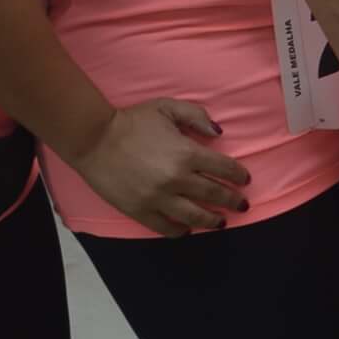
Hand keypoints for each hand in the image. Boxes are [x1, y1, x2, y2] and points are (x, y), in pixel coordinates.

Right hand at [75, 99, 251, 237]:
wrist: (94, 139)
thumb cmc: (132, 121)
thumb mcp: (167, 107)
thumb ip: (197, 116)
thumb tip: (219, 134)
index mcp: (187, 153)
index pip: (224, 168)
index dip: (238, 175)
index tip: (244, 180)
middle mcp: (177, 179)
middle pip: (214, 195)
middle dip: (233, 201)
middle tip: (242, 205)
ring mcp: (159, 198)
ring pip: (195, 217)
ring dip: (212, 221)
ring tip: (221, 222)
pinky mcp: (141, 211)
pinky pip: (167, 228)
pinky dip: (181, 231)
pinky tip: (188, 229)